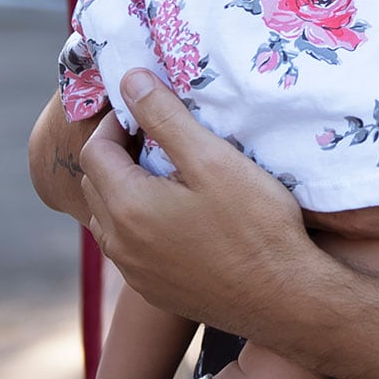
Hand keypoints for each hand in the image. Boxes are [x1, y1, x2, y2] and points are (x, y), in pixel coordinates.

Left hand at [79, 69, 329, 332]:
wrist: (284, 298)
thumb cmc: (255, 224)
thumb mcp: (213, 159)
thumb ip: (166, 117)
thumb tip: (130, 80)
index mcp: (128, 207)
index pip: (94, 151)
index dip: (117, 123)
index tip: (149, 109)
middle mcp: (119, 244)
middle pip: (96, 184)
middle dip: (117, 153)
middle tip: (159, 135)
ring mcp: (134, 272)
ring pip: (109, 218)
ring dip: (125, 189)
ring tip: (168, 172)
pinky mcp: (153, 291)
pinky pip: (129, 248)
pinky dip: (139, 223)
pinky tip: (179, 215)